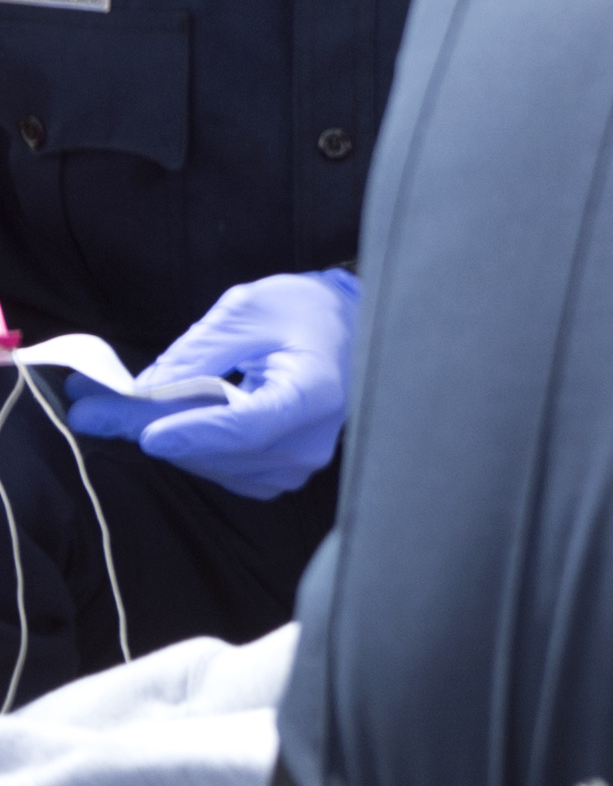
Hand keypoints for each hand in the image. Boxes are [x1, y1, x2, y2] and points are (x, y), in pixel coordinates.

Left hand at [63, 270, 356, 497]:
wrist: (351, 329)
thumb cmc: (306, 311)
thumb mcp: (249, 311)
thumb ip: (197, 353)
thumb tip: (137, 392)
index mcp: (316, 393)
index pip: (250, 426)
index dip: (195, 432)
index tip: (145, 434)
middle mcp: (309, 441)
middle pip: (216, 448)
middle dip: (147, 425)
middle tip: (89, 405)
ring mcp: (295, 464)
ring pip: (208, 462)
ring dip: (160, 434)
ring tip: (112, 406)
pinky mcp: (278, 474)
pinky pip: (217, 468)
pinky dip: (186, 444)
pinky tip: (167, 419)